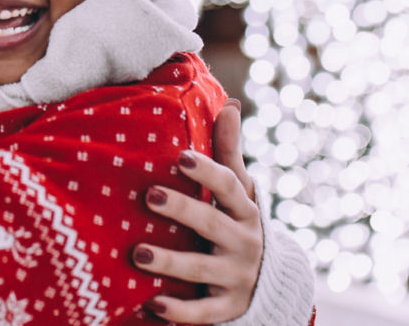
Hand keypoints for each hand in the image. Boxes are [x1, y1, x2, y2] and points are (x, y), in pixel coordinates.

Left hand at [135, 98, 262, 323]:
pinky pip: (202, 312)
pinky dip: (178, 311)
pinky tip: (151, 304)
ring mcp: (236, 277)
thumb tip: (229, 103)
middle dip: (182, 209)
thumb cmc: (240, 224)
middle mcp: (243, 243)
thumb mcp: (241, 193)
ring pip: (200, 269)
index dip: (208, 171)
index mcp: (245, 211)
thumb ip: (230, 152)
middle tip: (149, 195)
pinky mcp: (228, 308)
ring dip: (169, 262)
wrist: (271, 284)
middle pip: (211, 223)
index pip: (231, 187)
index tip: (181, 157)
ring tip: (137, 254)